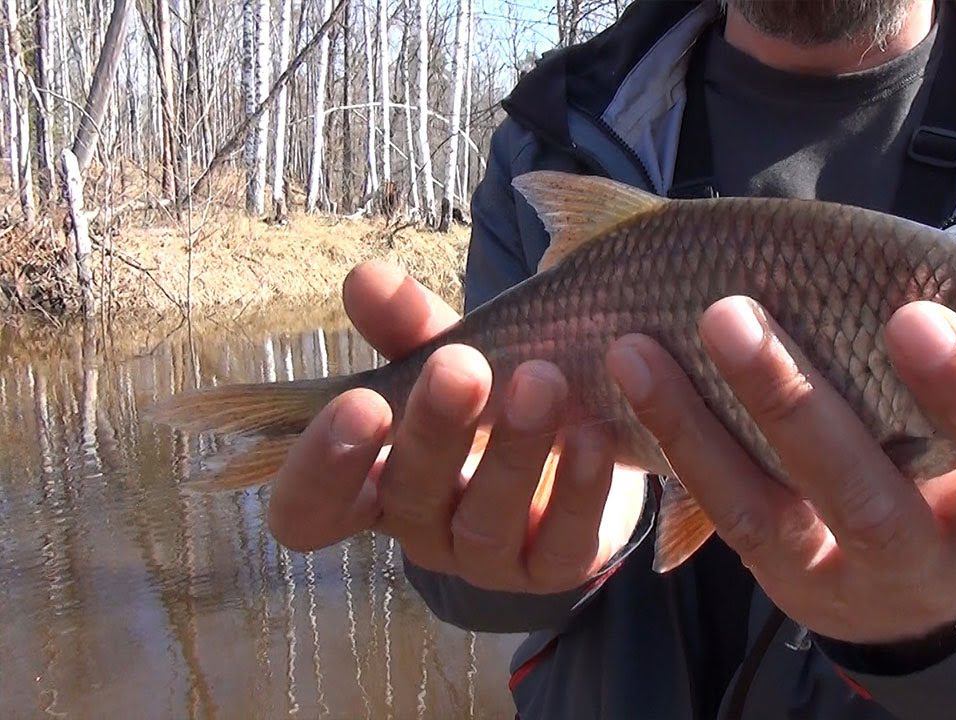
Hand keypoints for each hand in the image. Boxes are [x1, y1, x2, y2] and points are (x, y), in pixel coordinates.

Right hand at [267, 261, 646, 593]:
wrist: (593, 440)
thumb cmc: (498, 397)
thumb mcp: (453, 355)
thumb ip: (410, 326)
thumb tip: (365, 277)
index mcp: (375, 482)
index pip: (310, 507)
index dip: (321, 468)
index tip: (358, 402)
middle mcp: (422, 528)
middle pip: (407, 498)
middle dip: (434, 430)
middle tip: (462, 366)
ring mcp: (487, 559)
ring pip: (485, 523)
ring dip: (514, 450)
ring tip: (543, 381)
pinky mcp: (556, 568)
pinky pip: (563, 542)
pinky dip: (581, 489)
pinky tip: (594, 436)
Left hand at [606, 297, 955, 643]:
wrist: (923, 576)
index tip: (914, 314)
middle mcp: (933, 559)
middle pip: (871, 500)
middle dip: (796, 404)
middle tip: (730, 311)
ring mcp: (847, 581)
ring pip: (769, 515)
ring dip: (698, 426)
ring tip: (636, 345)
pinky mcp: (782, 579)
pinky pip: (720, 516)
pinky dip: (672, 444)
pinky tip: (629, 378)